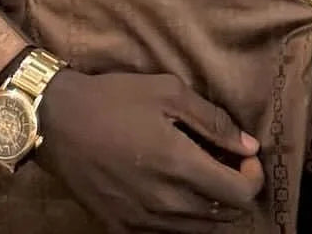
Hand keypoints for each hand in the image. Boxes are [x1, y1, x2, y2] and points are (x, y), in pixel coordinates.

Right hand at [34, 69, 263, 231]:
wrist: (58, 122)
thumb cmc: (115, 100)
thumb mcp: (169, 92)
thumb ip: (214, 121)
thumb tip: (248, 145)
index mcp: (180, 166)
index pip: (240, 194)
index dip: (253, 176)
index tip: (245, 156)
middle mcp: (165, 203)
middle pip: (223, 215)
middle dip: (234, 189)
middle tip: (224, 161)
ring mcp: (142, 221)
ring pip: (197, 229)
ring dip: (210, 206)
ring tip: (199, 173)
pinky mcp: (122, 228)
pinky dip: (181, 217)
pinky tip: (172, 189)